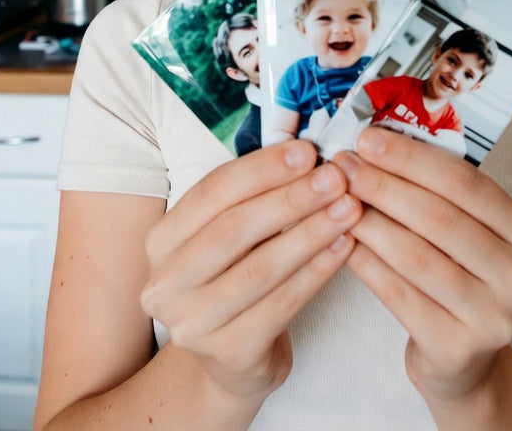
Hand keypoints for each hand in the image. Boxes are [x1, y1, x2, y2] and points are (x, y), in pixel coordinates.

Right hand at [141, 140, 361, 405]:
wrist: (232, 359)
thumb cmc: (236, 278)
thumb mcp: (230, 235)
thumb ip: (255, 196)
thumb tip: (306, 152)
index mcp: (162, 240)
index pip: (212, 192)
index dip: (262, 168)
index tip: (308, 151)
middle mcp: (166, 283)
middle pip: (234, 230)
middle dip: (291, 199)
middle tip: (336, 178)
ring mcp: (192, 324)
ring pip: (260, 269)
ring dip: (311, 233)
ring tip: (349, 209)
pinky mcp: (228, 354)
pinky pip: (281, 305)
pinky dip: (317, 272)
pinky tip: (344, 248)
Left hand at [333, 127, 511, 413]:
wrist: (464, 360)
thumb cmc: (458, 277)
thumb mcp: (466, 231)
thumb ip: (435, 193)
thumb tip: (374, 145)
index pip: (466, 182)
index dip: (412, 158)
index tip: (368, 139)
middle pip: (440, 218)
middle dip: (384, 186)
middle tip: (344, 167)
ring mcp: (493, 318)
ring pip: (416, 257)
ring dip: (369, 222)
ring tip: (338, 201)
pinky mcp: (457, 349)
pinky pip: (400, 295)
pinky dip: (367, 264)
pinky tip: (344, 243)